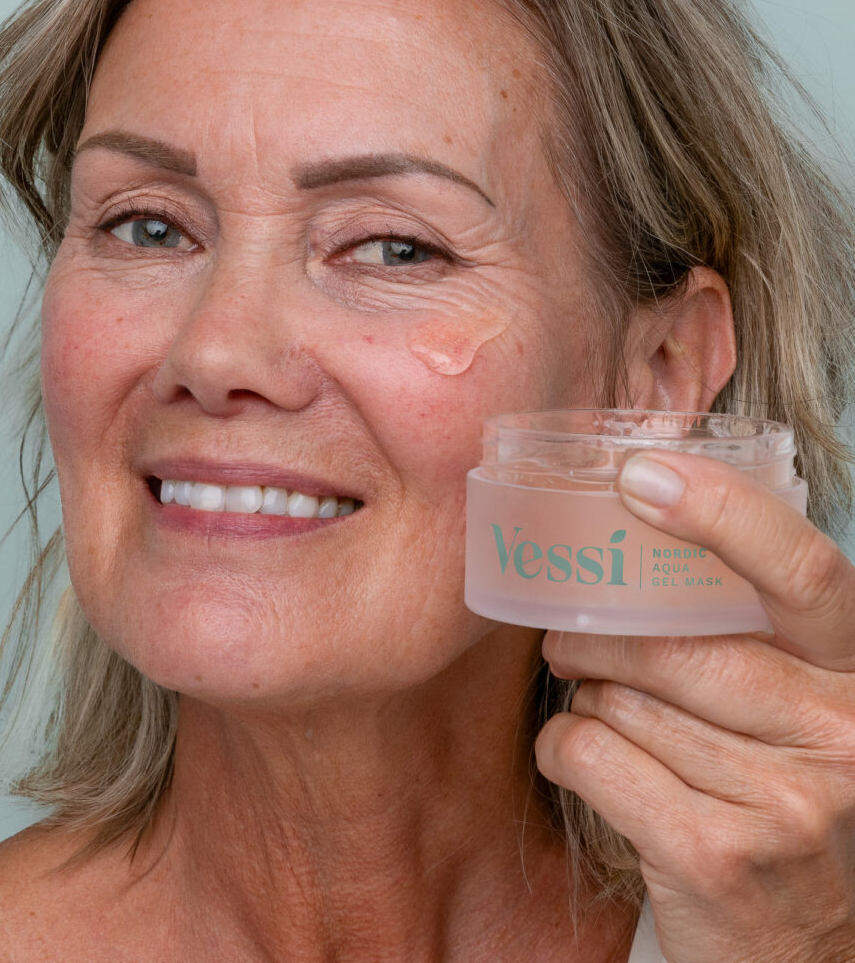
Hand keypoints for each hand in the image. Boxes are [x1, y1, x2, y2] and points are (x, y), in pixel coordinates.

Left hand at [534, 448, 854, 962]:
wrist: (813, 960)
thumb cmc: (786, 807)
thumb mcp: (802, 719)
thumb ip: (759, 644)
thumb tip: (647, 535)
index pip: (804, 568)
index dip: (721, 510)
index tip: (641, 477)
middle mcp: (842, 735)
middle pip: (679, 643)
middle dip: (598, 636)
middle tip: (567, 636)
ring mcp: (787, 803)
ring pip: (626, 701)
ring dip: (589, 699)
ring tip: (599, 710)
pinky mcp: (718, 857)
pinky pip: (594, 757)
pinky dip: (564, 749)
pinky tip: (578, 758)